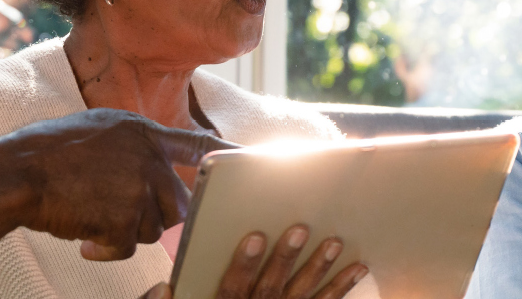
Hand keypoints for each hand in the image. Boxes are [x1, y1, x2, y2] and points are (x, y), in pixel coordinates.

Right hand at [0, 108, 238, 260]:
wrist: (16, 173)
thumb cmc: (46, 153)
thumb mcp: (96, 129)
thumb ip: (131, 142)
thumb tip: (154, 163)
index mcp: (141, 131)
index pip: (195, 144)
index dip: (223, 155)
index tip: (245, 162)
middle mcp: (148, 157)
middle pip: (177, 203)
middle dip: (153, 216)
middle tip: (117, 214)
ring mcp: (138, 187)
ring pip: (153, 228)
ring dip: (124, 232)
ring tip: (90, 218)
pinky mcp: (124, 218)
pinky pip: (126, 247)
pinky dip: (104, 250)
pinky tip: (83, 239)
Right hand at [142, 225, 367, 298]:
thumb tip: (164, 287)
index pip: (231, 292)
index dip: (243, 266)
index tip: (254, 236)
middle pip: (271, 293)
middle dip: (286, 260)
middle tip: (301, 229)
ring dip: (321, 273)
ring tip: (336, 244)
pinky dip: (339, 291)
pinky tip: (357, 270)